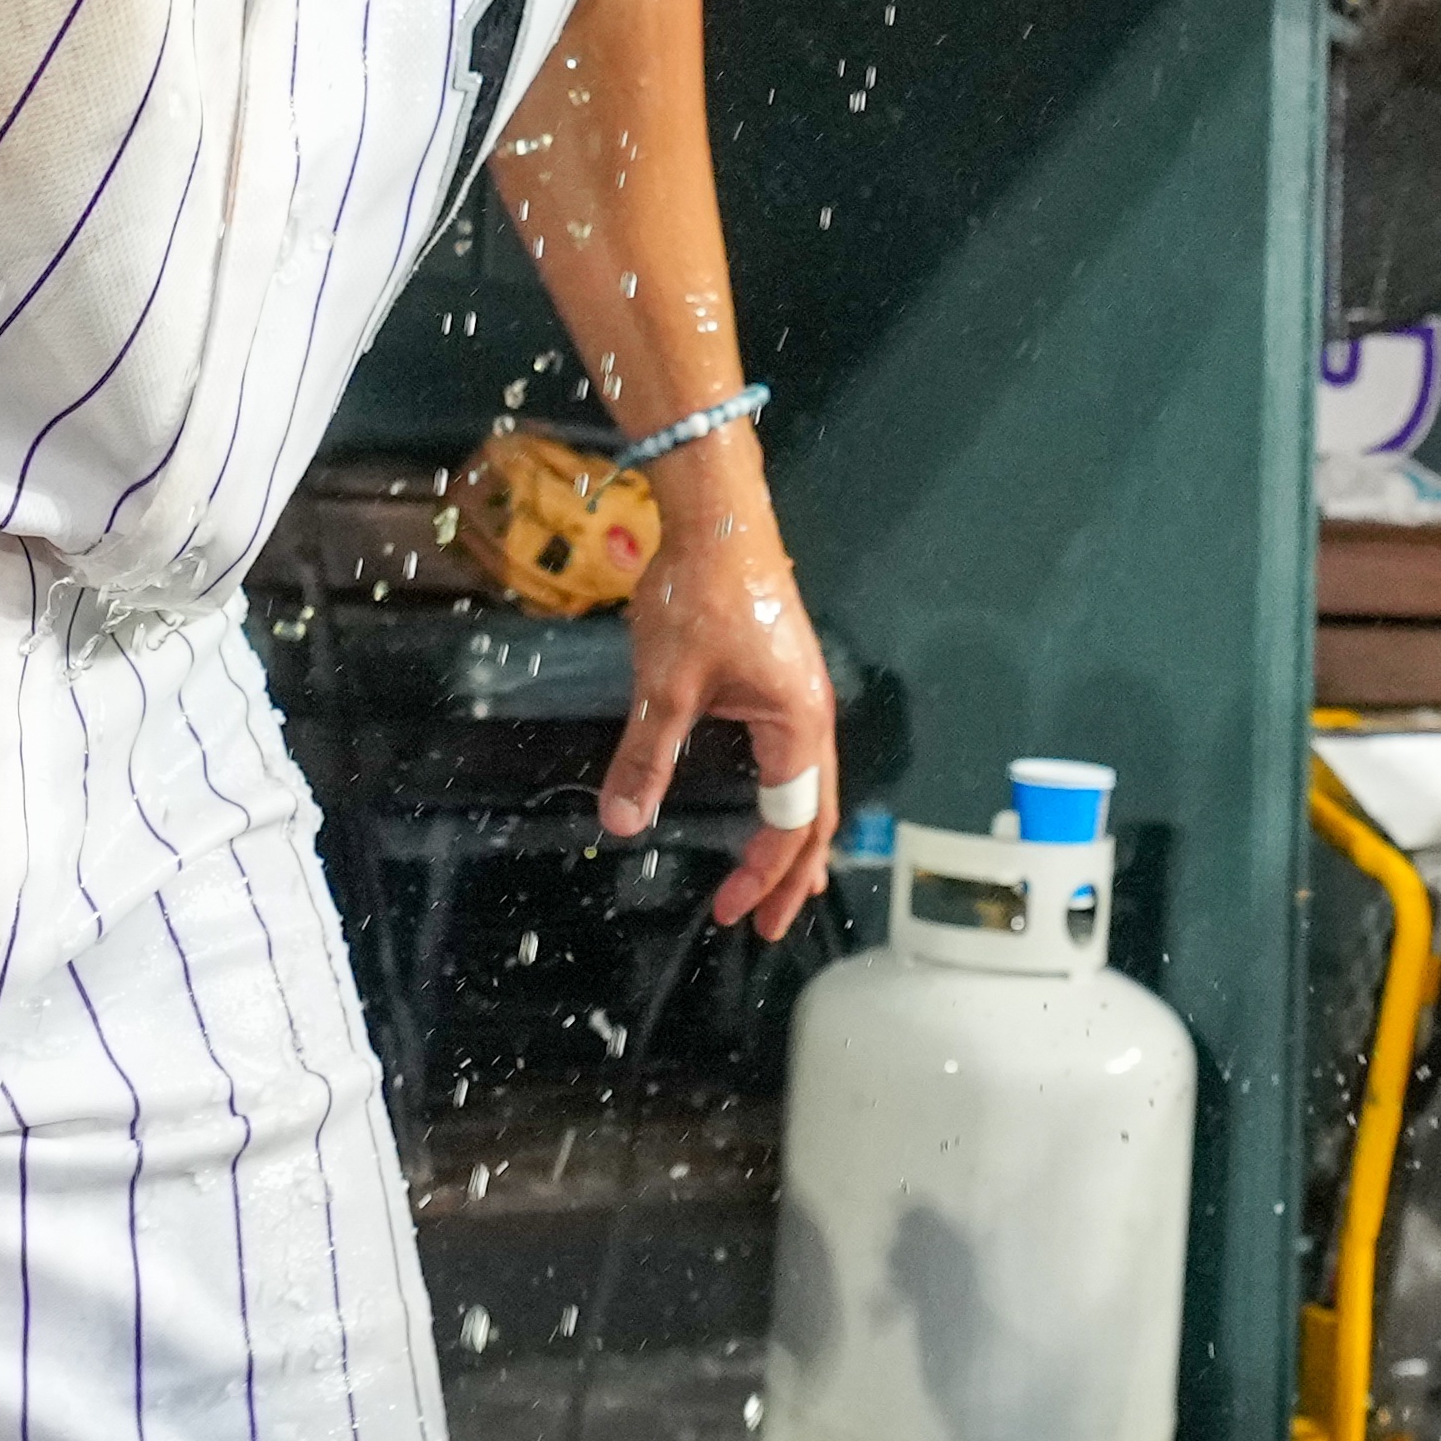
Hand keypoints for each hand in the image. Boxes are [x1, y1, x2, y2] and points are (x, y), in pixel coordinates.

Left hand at [596, 426, 837, 939]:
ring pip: (812, 784)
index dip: (760, 876)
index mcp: (797, 725)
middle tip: (770, 924)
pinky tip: (771, 799)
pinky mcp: (784, 674)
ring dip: (797, 838)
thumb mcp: (664, 685)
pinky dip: (790, 795)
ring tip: (786, 882)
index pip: (790, 825)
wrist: (718, 516)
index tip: (730, 912)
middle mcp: (812, 715)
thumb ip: (647, 757)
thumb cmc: (698, 594)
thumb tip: (623, 823)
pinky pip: (798, 756)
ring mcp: (802, 693)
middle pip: (817, 814)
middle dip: (794, 874)